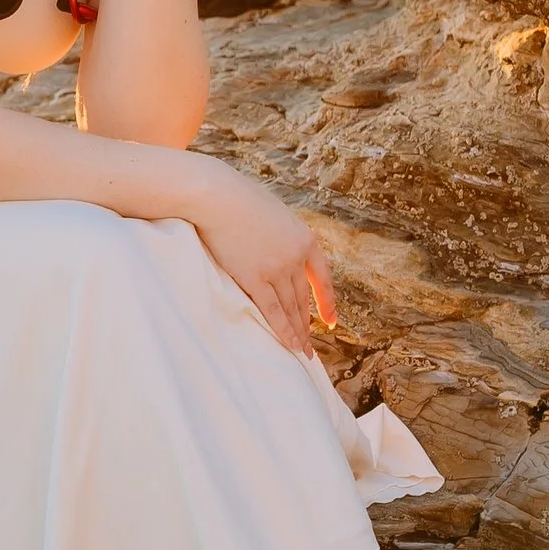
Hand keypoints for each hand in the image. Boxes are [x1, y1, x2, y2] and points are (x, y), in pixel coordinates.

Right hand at [190, 169, 337, 355]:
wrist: (218, 197)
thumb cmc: (238, 199)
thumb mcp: (272, 214)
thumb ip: (279, 236)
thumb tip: (275, 249)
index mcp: (305, 239)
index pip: (322, 277)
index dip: (326, 301)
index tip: (330, 320)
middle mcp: (296, 257)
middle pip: (303, 298)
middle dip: (307, 324)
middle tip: (310, 347)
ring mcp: (277, 269)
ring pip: (291, 308)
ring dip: (297, 333)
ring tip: (301, 352)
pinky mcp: (254, 278)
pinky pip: (272, 311)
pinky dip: (283, 331)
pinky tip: (290, 345)